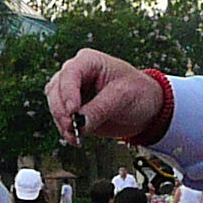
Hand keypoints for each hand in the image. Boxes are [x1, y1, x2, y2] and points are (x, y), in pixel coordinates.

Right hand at [46, 49, 161, 141]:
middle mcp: (76, 75)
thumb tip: (79, 123)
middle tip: (72, 127)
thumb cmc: (139, 93)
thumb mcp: (123, 97)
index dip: (68, 92)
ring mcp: (72, 93)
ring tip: (76, 136)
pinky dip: (66, 131)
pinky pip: (61, 121)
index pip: (69, 73)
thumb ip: (100, 108)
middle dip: (61, 110)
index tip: (73, 111)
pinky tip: (76, 140)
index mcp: (88, 62)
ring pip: (55, 106)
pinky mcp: (74, 111)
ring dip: (62, 123)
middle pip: (56, 90)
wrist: (146, 109)